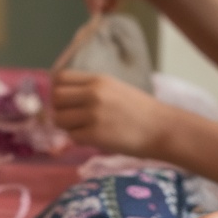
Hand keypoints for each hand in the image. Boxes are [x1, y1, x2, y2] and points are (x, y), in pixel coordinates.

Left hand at [51, 71, 173, 153]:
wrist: (162, 128)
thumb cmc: (140, 111)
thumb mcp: (115, 89)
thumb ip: (90, 90)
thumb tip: (61, 99)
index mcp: (98, 80)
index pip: (60, 78)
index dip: (57, 90)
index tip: (64, 102)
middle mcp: (93, 94)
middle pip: (56, 98)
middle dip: (59, 110)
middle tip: (72, 119)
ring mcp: (93, 114)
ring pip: (60, 120)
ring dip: (68, 127)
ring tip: (84, 129)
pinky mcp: (95, 134)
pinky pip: (72, 137)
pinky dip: (79, 140)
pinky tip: (93, 138)